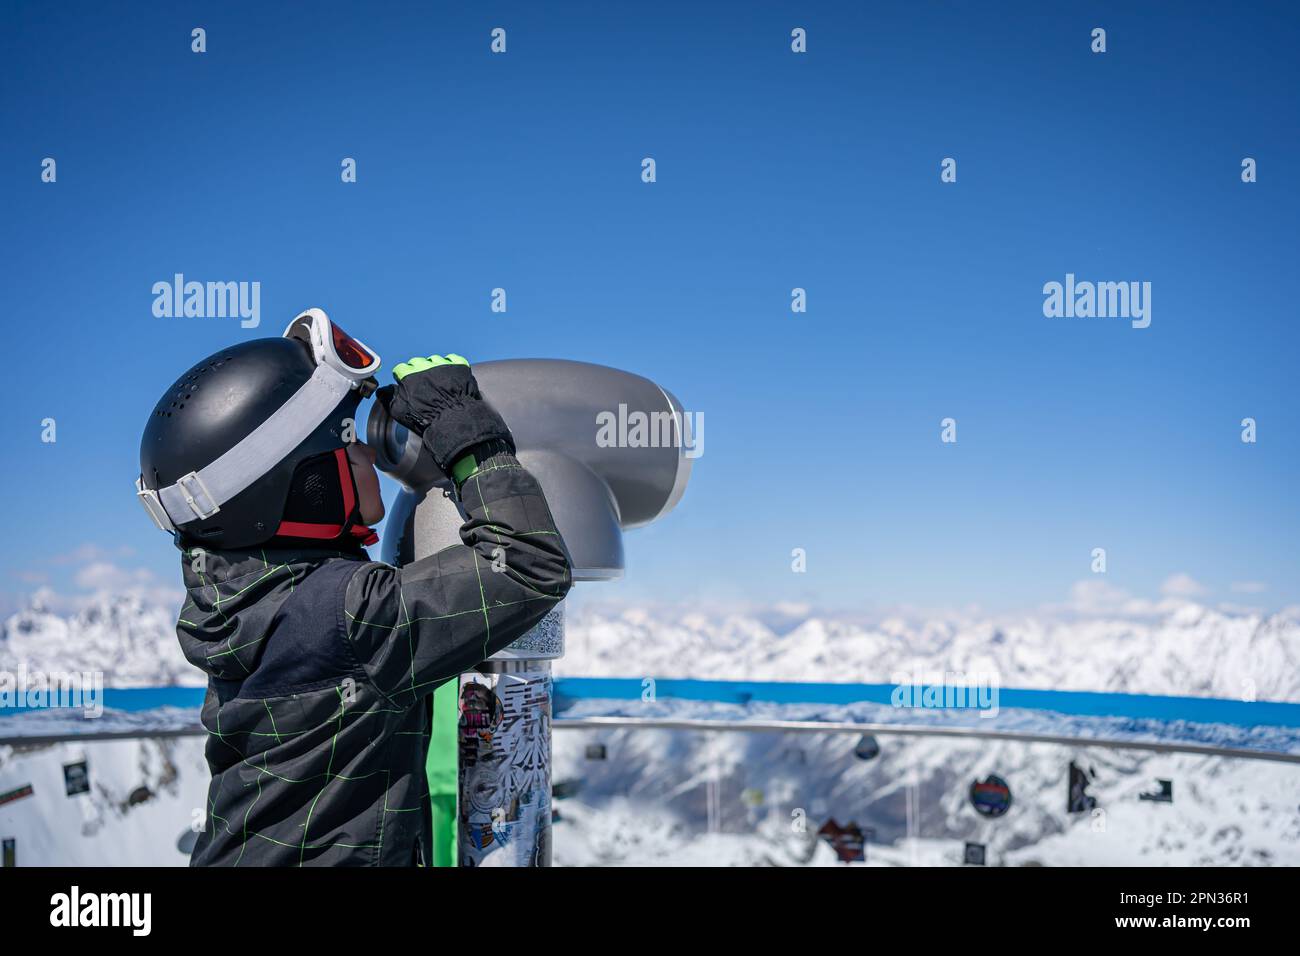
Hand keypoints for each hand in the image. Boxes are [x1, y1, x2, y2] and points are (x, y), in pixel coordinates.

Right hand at [377, 354, 512, 472]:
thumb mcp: (399, 410)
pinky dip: (451, 366)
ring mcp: (443, 365)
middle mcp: (425, 365)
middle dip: (419, 371)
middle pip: (417, 363)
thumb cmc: (425, 418)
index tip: (408, 384)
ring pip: (435, 360)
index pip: (401, 369)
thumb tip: (382, 390)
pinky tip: (451, 376)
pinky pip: (453, 360)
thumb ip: (389, 397)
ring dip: (435, 368)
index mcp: (408, 374)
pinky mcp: (459, 367)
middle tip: (424, 385)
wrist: (453, 420)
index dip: (403, 377)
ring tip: (439, 381)